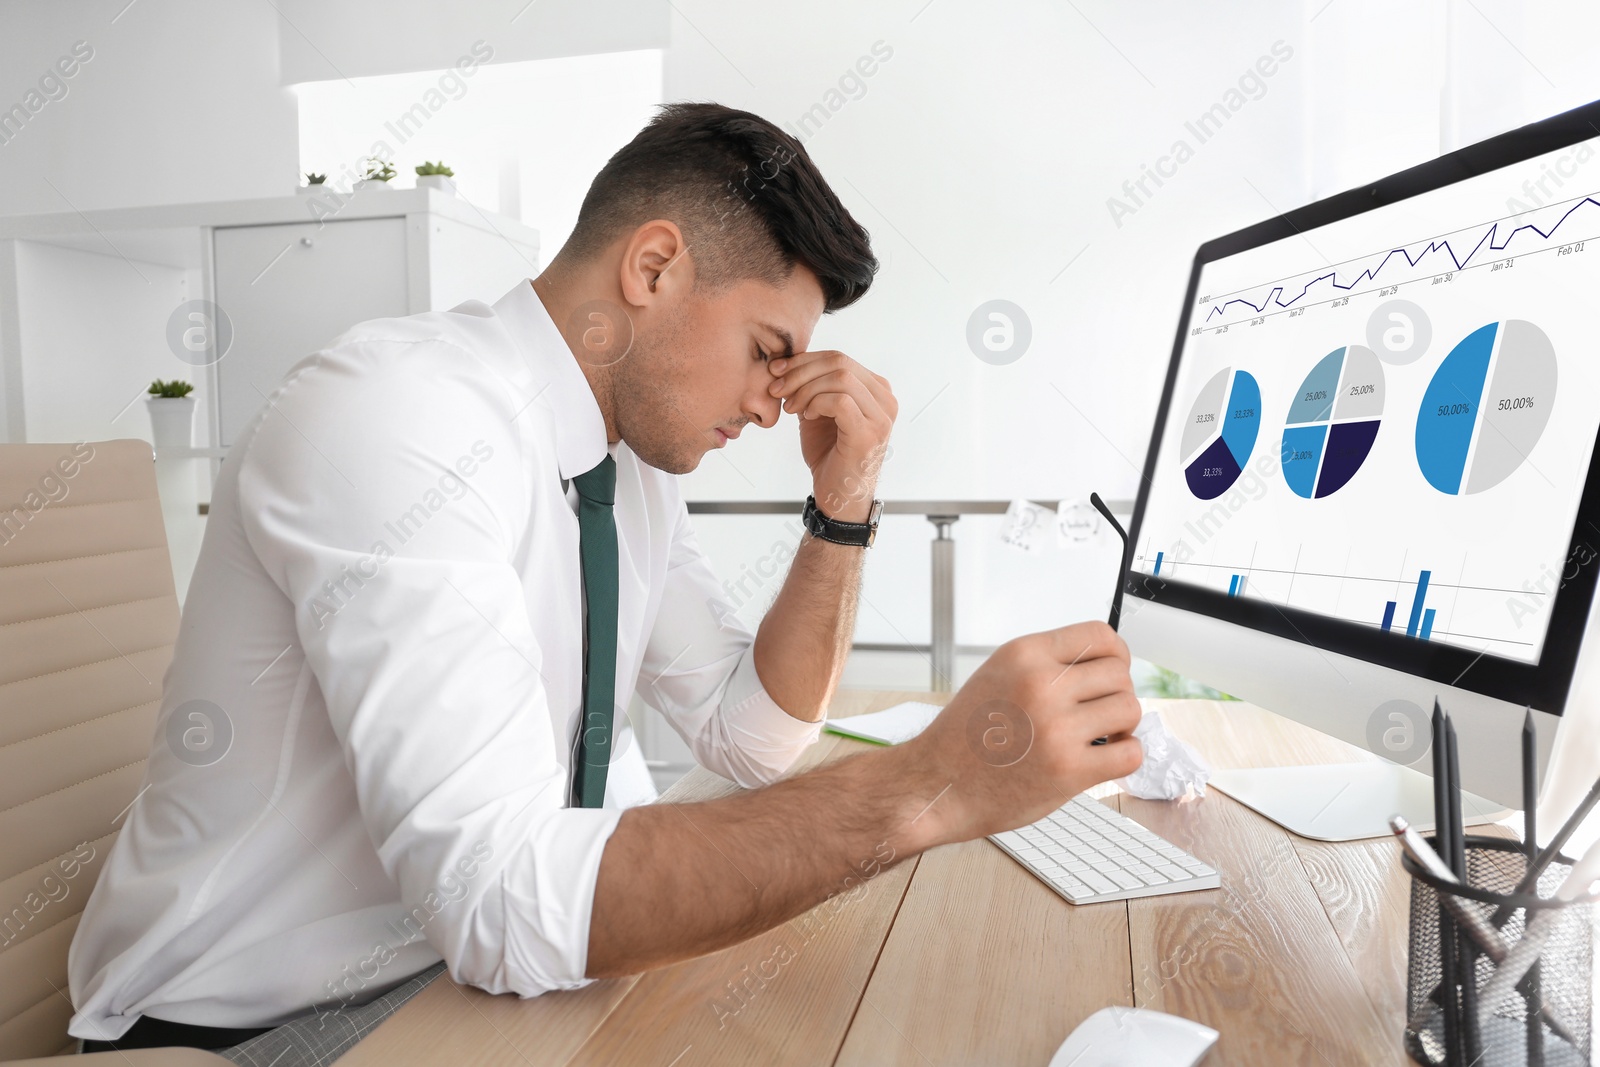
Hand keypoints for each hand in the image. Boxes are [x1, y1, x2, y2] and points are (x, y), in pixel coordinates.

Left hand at [768, 350, 895, 522]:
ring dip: (805, 389)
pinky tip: (806, 416)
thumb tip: (787, 362)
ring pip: (840, 378)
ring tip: (790, 407)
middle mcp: (885, 399)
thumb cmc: (829, 455)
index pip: (840, 358)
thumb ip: (812, 386)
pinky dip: (816, 403)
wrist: (838, 496)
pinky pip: (839, 400)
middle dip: (800, 372)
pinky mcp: (870, 433)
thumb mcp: (818, 412)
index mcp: (876, 390)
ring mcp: (881, 416)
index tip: (776, 371)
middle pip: (840, 362)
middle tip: (777, 389)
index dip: (804, 360)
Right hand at [896, 621, 1143, 846]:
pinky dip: (1124, 755)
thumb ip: (1046, 664)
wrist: (938, 784)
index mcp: (1024, 655)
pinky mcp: (1068, 770)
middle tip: (1097, 712)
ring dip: (1121, 725)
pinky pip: (1129, 753)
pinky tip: (1102, 757)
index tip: (1111, 672)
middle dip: (1115, 693)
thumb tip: (1104, 665)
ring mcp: (1056, 728)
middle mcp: (1040, 685)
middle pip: (1119, 673)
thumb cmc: (966, 735)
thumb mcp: (998, 674)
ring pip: (1129, 709)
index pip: (1100, 635)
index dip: (1115, 655)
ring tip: (1099, 735)